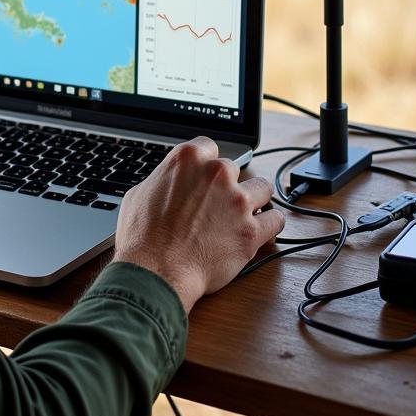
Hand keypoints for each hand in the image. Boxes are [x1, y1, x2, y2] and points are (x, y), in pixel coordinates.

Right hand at [112, 136, 284, 313]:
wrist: (156, 270)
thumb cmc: (143, 236)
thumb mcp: (139, 193)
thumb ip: (163, 181)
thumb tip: (168, 184)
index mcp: (187, 158)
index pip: (209, 146)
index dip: (206, 164)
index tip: (206, 176)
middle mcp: (216, 174)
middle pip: (234, 169)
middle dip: (226, 185)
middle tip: (216, 203)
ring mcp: (237, 201)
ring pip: (263, 188)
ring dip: (253, 199)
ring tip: (243, 214)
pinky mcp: (252, 230)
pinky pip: (275, 220)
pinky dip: (269, 224)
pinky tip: (260, 229)